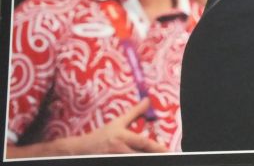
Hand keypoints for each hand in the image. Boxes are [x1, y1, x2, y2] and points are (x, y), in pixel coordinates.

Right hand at [5, 98, 167, 157]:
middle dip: (152, 158)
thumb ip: (134, 112)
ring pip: (133, 161)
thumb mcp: (118, 122)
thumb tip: (148, 100)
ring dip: (143, 160)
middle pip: (140, 156)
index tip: (168, 151)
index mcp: (122, 138)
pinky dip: (133, 163)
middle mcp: (119, 150)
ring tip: (156, 161)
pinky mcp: (110, 163)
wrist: (78, 150)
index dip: (157, 148)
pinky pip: (123, 164)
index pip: (143, 143)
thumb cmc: (101, 136)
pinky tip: (141, 161)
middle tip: (166, 157)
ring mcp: (114, 159)